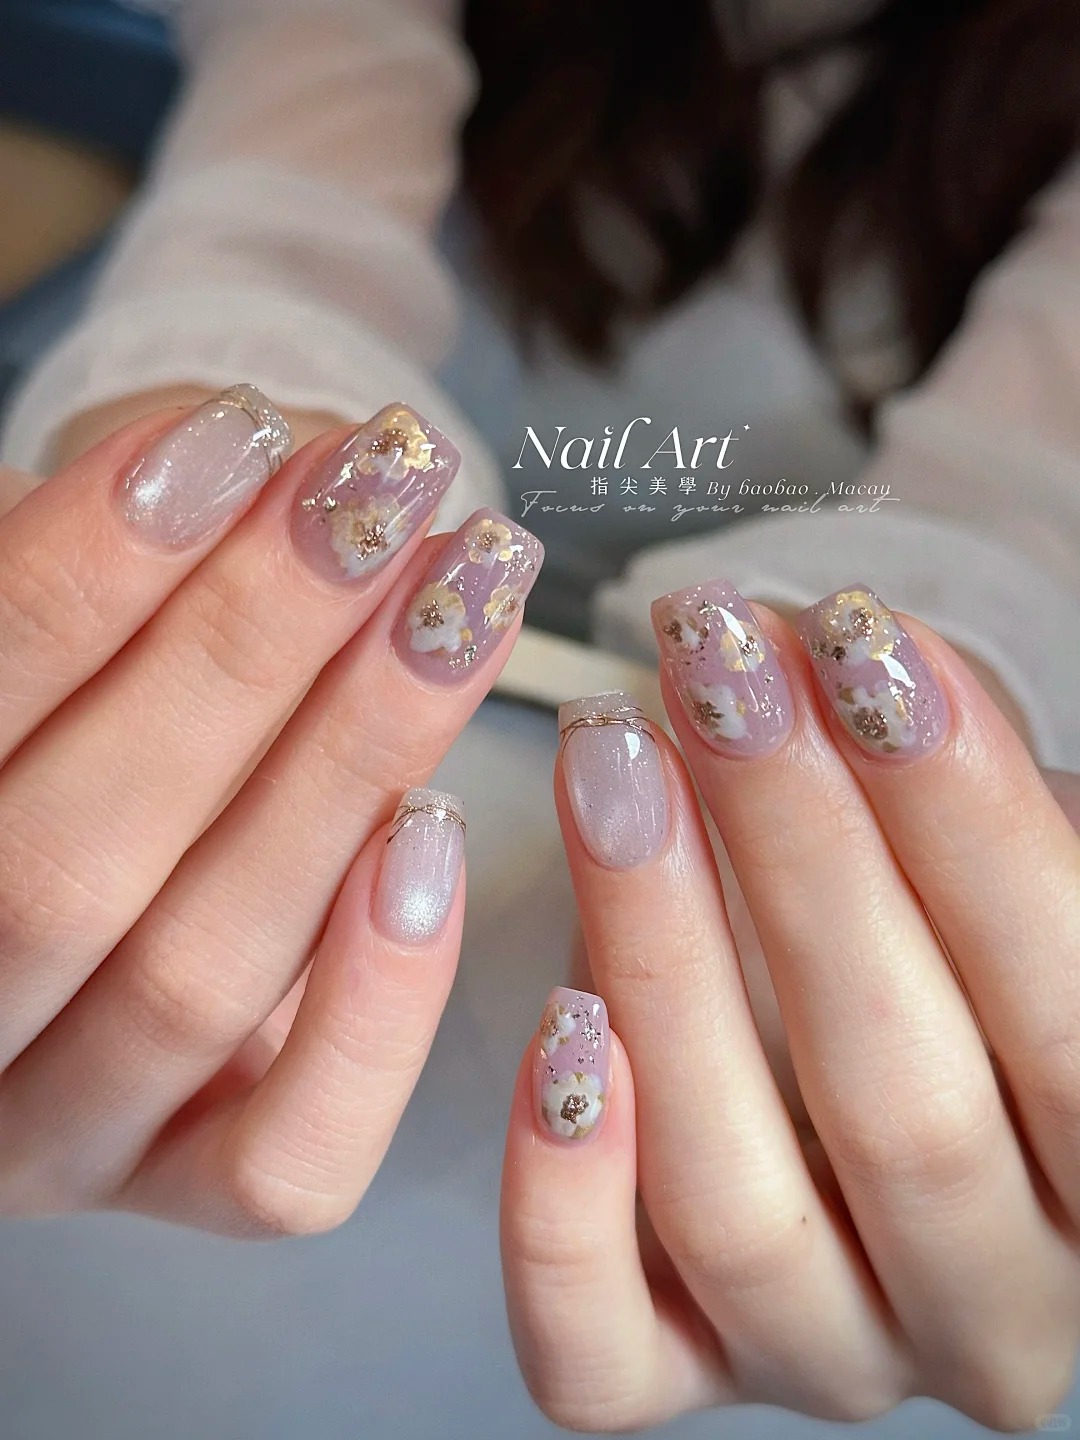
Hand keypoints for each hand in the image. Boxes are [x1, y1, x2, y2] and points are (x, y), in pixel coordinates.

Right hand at [0, 388, 541, 1234]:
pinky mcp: (195, 1182)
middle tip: (382, 493)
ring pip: (195, 977)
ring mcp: (64, 1131)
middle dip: (245, 653)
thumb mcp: (55, 638)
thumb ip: (97, 564)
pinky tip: (441, 831)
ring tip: (460, 597)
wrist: (89, 840)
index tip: (233, 436)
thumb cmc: (71, 702)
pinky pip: (290, 1158)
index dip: (90, 575)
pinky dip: (376, 1003)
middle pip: (78, 857)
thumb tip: (256, 458)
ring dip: (347, 765)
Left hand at [502, 580, 1079, 1430]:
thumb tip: (839, 651)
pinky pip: (597, 1347)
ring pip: (732, 1204)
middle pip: (897, 1103)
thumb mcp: (992, 873)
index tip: (855, 639)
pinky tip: (553, 1017)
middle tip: (714, 670)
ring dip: (665, 957)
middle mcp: (989, 1304)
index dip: (963, 817)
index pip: (1066, 1015)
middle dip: (799, 852)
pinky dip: (561, 1194)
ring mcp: (823, 1354)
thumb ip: (956, 794)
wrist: (864, 1056)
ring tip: (613, 764)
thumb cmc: (944, 945)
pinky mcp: (668, 1376)